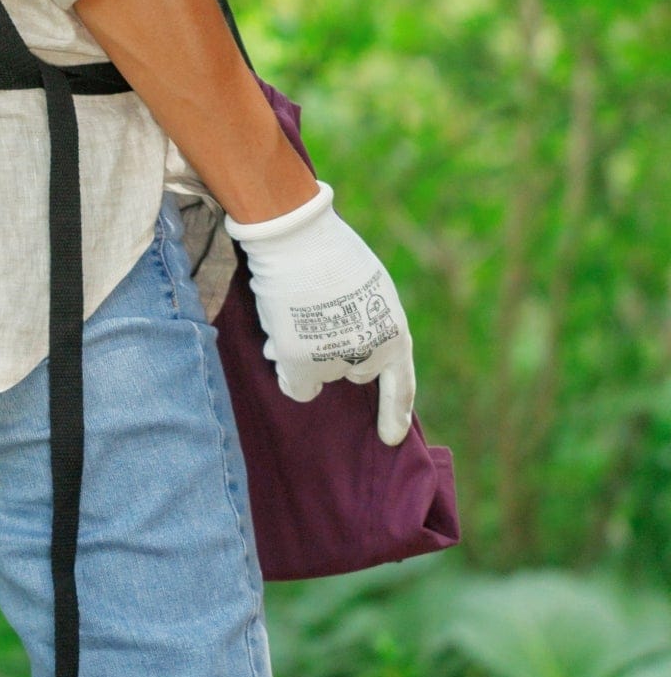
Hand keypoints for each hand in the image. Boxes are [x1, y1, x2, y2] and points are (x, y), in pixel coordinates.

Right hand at [224, 181, 416, 445]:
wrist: (297, 237)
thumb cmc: (331, 254)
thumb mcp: (367, 288)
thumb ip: (364, 322)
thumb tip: (341, 357)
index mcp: (393, 333)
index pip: (400, 384)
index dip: (395, 412)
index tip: (390, 439)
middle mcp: (369, 355)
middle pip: (352, 372)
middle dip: (337, 354)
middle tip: (317, 324)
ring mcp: (333, 362)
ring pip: (318, 372)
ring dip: (305, 354)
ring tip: (290, 317)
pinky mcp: (300, 363)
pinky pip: (295, 383)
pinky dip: (286, 367)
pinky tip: (276, 341)